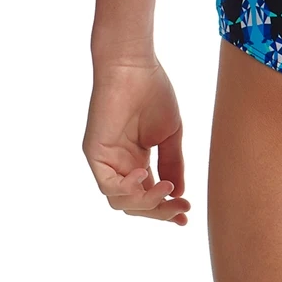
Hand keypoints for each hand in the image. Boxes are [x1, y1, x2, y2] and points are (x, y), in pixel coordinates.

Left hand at [83, 58, 190, 224]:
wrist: (134, 66)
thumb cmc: (153, 92)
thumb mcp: (170, 135)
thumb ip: (172, 165)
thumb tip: (177, 194)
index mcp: (137, 160)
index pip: (149, 196)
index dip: (166, 209)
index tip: (186, 215)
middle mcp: (120, 165)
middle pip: (135, 205)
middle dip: (159, 211)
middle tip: (181, 208)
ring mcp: (106, 160)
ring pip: (121, 201)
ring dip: (146, 203)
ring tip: (166, 191)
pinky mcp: (95, 153)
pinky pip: (107, 185)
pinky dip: (127, 189)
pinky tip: (145, 176)